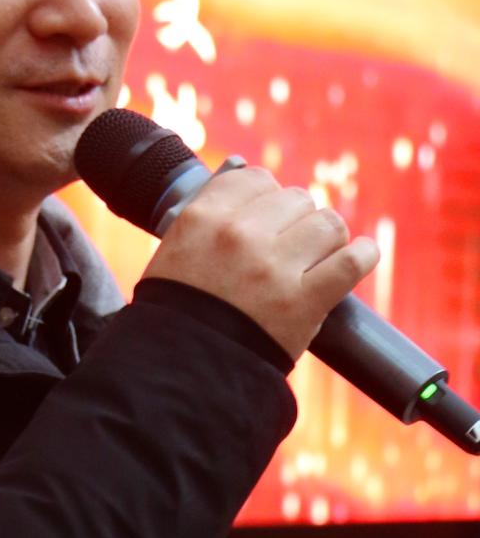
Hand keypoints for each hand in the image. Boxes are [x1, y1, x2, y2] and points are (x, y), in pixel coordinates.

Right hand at [142, 166, 380, 360]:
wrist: (184, 370)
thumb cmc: (178, 310)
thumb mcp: (174, 249)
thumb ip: (208, 210)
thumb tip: (242, 168)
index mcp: (203, 217)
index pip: (254, 179)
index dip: (266, 198)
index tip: (267, 217)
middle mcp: (239, 234)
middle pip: (295, 199)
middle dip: (296, 220)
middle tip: (289, 247)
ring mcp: (274, 267)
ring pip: (327, 223)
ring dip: (326, 238)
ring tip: (316, 257)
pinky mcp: (305, 301)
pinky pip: (351, 261)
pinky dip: (363, 255)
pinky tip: (361, 254)